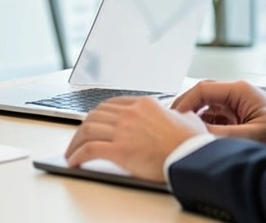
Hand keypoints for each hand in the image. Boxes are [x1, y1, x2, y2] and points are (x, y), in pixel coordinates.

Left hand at [64, 96, 205, 182]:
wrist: (193, 157)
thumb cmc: (192, 143)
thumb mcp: (186, 118)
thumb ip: (176, 113)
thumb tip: (178, 116)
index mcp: (143, 104)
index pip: (110, 105)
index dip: (98, 115)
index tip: (93, 123)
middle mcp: (130, 114)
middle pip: (95, 115)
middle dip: (83, 128)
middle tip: (79, 139)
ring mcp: (123, 130)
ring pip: (88, 130)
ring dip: (76, 142)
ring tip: (72, 152)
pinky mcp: (120, 150)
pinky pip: (90, 149)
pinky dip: (77, 155)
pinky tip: (73, 161)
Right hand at [172, 80, 265, 152]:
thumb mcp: (254, 135)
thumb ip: (225, 134)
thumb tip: (199, 136)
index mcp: (239, 90)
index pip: (202, 89)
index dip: (184, 103)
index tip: (174, 118)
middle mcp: (235, 92)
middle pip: (200, 94)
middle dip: (185, 108)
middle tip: (173, 124)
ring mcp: (234, 102)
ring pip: (205, 105)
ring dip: (195, 118)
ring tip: (186, 132)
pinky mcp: (235, 113)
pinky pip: (213, 115)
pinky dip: (204, 125)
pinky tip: (201, 136)